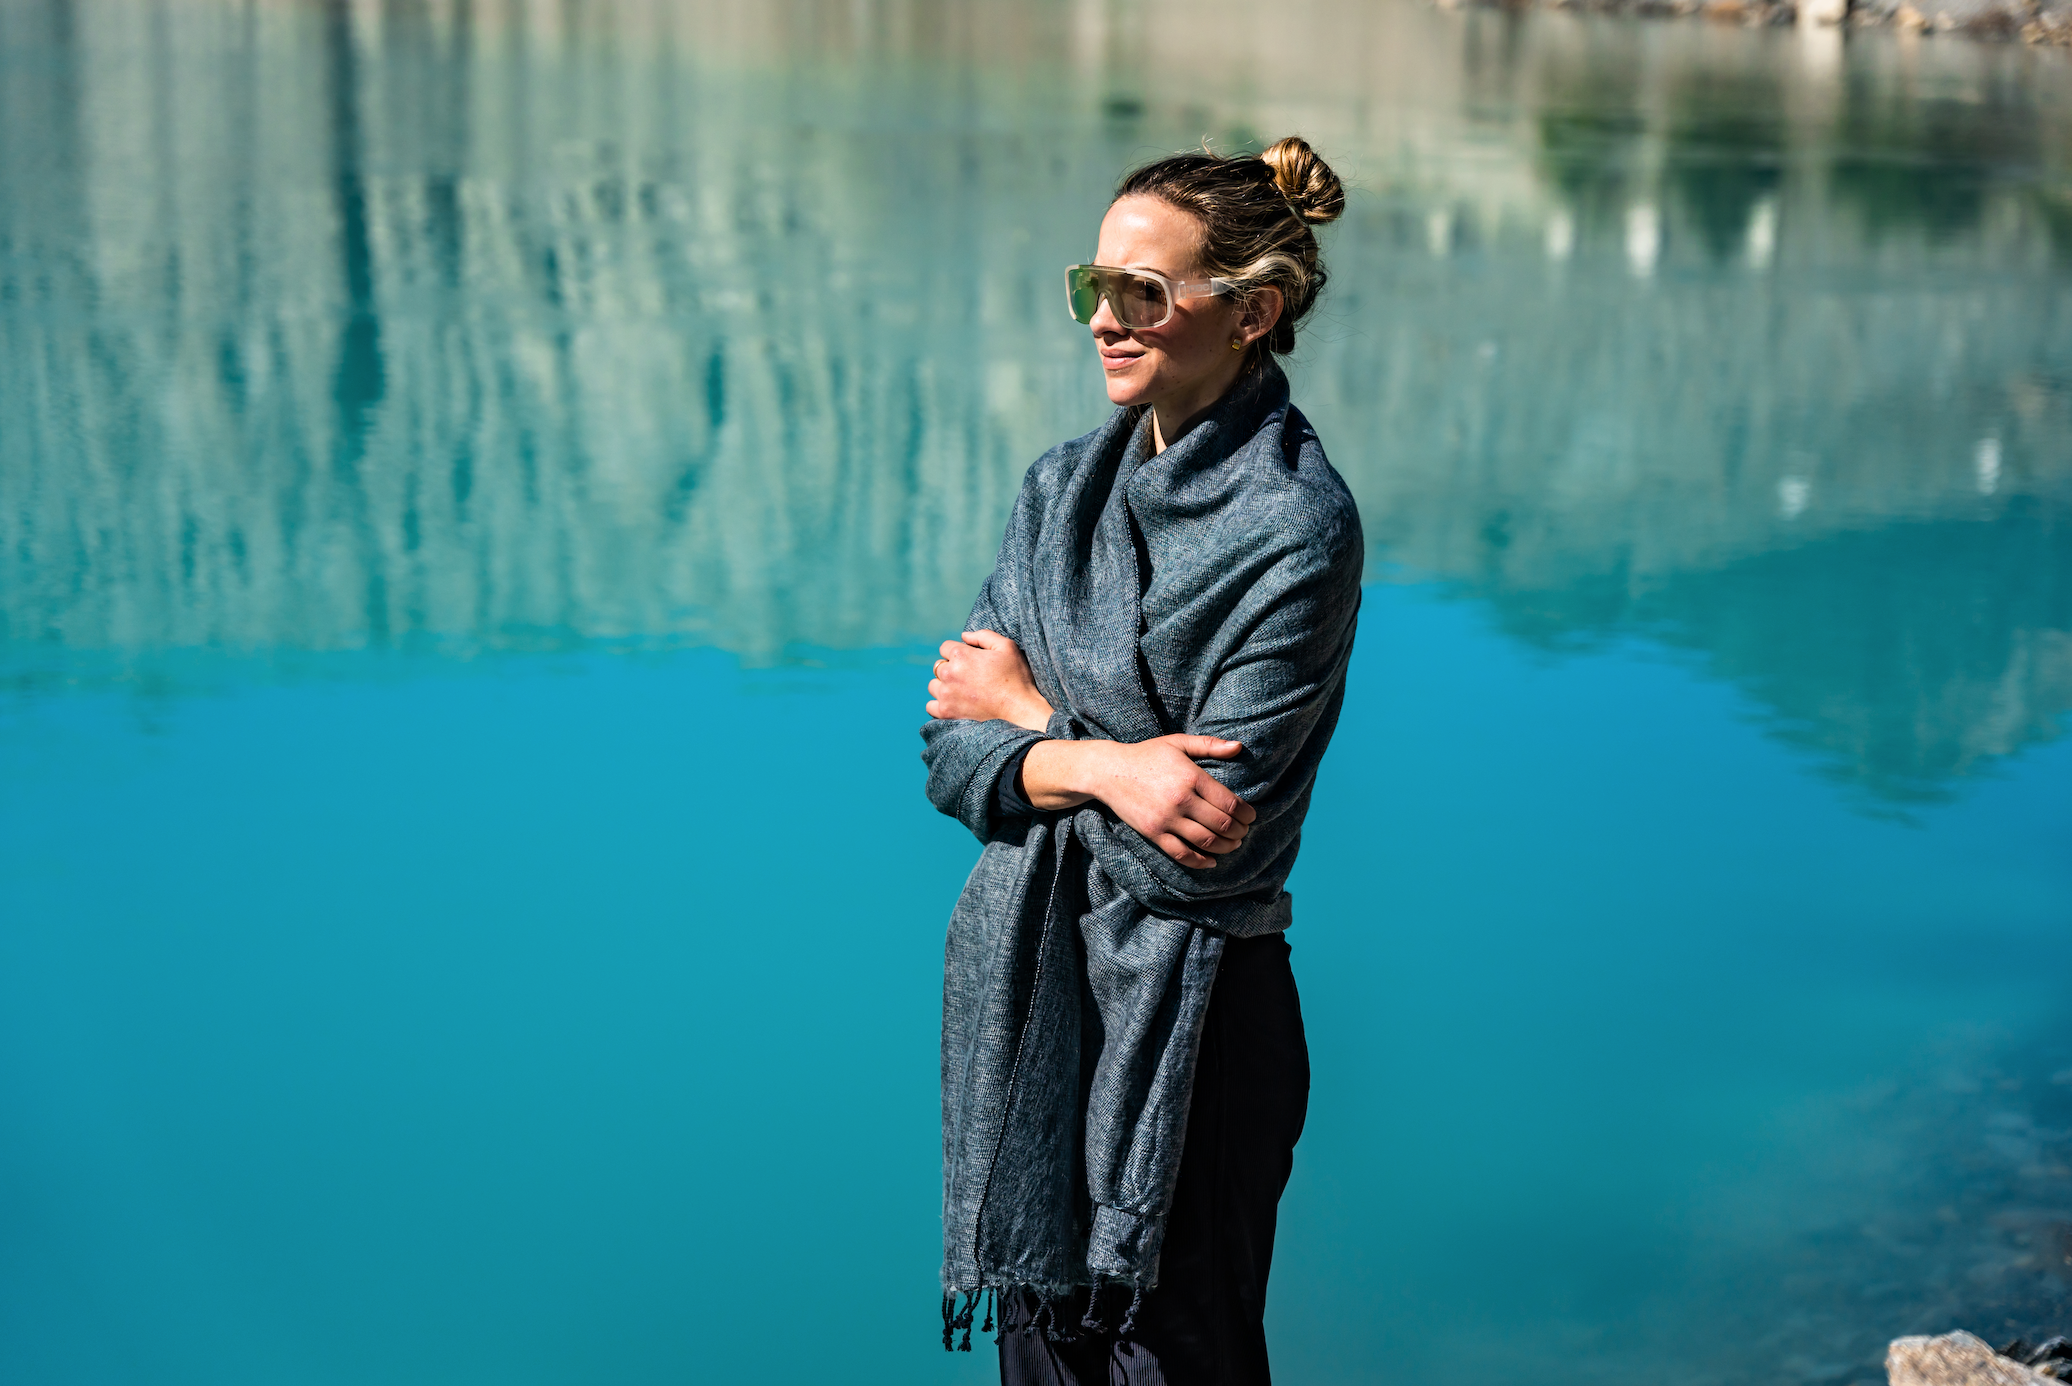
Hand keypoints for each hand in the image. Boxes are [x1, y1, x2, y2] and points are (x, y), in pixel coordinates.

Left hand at [926, 631, 1053, 732]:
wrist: (1020, 710)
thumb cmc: (1016, 677)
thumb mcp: (1007, 647)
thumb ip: (983, 635)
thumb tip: (963, 636)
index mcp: (961, 654)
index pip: (945, 647)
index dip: (959, 652)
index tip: (971, 661)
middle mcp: (949, 673)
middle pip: (939, 666)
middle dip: (951, 668)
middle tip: (971, 678)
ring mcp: (946, 694)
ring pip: (934, 686)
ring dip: (944, 686)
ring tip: (963, 691)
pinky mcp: (946, 712)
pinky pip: (930, 706)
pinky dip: (939, 705)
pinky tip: (953, 704)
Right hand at [1023, 735, 1256, 868]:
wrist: (1109, 771)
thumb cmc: (1147, 755)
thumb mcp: (1178, 743)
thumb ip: (1209, 745)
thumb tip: (1239, 747)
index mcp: (1191, 776)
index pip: (1229, 802)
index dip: (1246, 814)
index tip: (1251, 816)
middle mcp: (1181, 799)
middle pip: (1222, 824)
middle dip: (1239, 831)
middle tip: (1244, 832)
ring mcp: (1166, 818)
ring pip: (1206, 841)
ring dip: (1226, 847)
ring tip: (1233, 845)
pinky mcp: (1153, 832)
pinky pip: (1181, 853)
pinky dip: (1200, 861)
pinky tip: (1211, 861)